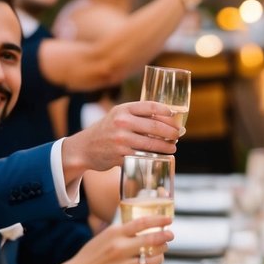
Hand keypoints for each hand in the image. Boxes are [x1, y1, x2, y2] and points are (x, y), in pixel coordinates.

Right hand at [62, 101, 178, 175]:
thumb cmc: (108, 130)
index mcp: (123, 109)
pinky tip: (161, 156)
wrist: (85, 147)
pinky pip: (143, 156)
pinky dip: (155, 156)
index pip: (151, 106)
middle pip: (155, 127)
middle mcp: (122, 122)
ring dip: (166, 146)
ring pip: (152, 144)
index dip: (167, 112)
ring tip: (173, 147)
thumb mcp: (119, 115)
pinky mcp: (121, 156)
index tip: (175, 117)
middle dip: (172, 132)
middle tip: (178, 135)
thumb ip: (138, 115)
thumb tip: (168, 118)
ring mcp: (121, 140)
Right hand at [62, 216, 173, 263]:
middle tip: (171, 234)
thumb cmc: (90, 258)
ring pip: (151, 251)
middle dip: (164, 234)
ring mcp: (123, 258)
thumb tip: (137, 229)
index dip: (158, 219)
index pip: (141, 221)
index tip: (168, 219)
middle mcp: (119, 243)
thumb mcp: (103, 238)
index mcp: (114, 231)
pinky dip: (156, 261)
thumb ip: (119, 234)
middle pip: (150, 236)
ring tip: (164, 247)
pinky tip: (157, 260)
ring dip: (162, 248)